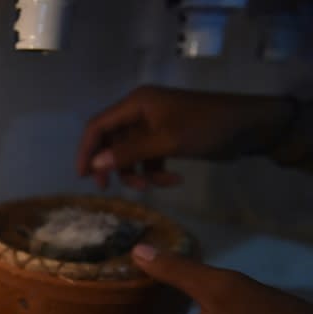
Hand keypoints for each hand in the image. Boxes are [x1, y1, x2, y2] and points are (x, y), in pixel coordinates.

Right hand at [76, 85, 293, 189]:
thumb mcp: (166, 141)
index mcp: (136, 104)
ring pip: (130, 154)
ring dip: (138, 172)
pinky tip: (173, 181)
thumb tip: (95, 166)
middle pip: (112, 141)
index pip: (98, 126)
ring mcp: (154, 125)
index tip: (83, 177)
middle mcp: (140, 112)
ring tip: (153, 186)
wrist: (250, 126)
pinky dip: (156, 171)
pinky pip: (149, 157)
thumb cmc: (206, 126)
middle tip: (110, 189)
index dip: (86, 150)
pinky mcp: (167, 138)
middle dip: (113, 166)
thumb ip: (129, 153)